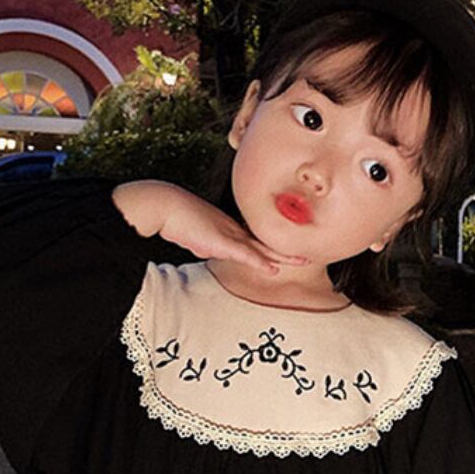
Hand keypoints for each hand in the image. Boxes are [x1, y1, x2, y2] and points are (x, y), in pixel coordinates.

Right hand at [112, 180, 307, 274]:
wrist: (164, 205)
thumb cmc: (178, 219)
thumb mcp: (199, 235)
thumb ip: (208, 244)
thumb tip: (208, 250)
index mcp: (232, 229)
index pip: (259, 239)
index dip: (277, 246)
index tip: (293, 250)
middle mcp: (235, 230)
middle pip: (268, 242)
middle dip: (289, 249)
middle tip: (310, 253)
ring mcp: (230, 234)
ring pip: (263, 247)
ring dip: (284, 256)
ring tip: (304, 260)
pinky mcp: (221, 241)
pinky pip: (245, 253)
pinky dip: (260, 261)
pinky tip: (273, 268)